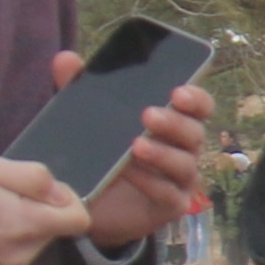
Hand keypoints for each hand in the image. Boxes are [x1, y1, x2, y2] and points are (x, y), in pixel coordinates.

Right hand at [0, 157, 90, 264]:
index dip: (68, 201)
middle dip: (36, 213)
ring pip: (34, 247)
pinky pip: (18, 264)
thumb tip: (62, 194)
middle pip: (53, 232)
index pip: (79, 221)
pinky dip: (7, 250)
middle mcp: (20, 257)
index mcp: (24, 225)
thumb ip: (35, 178)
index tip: (45, 193)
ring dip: (19, 232)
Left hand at [56, 50, 214, 251]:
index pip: (199, 107)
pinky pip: (169, 194)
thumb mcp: (86, 119)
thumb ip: (79, 90)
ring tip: (135, 146)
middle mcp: (184, 150)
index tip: (178, 92)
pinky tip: (130, 174)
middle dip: (175, 123)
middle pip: (194, 133)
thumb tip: (65, 58)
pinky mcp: (170, 206)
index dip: (196, 98)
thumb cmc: (99, 155)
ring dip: (163, 154)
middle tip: (147, 115)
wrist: (87, 203)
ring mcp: (180, 180)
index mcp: (173, 124)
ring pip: (185, 164)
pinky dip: (152, 183)